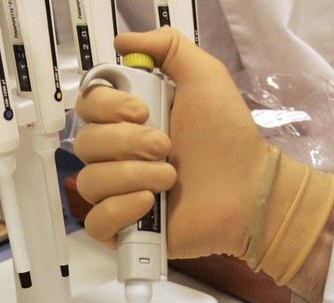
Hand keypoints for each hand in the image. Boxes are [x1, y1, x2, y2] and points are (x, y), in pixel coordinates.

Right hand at [75, 27, 264, 258]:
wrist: (248, 188)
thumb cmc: (228, 136)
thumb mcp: (204, 76)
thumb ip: (167, 47)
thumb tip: (123, 42)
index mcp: (129, 119)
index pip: (87, 106)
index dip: (106, 106)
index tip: (142, 111)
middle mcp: (119, 154)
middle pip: (85, 143)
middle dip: (127, 143)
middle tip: (166, 146)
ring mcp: (119, 192)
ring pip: (90, 182)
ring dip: (132, 175)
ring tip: (170, 177)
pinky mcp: (125, 228)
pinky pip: (96, 221)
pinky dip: (119, 210)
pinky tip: (149, 203)